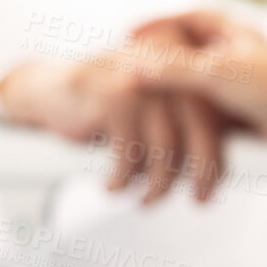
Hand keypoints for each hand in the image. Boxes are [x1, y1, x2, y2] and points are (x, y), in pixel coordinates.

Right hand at [0, 56, 227, 203]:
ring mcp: (140, 82)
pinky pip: (130, 155)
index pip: (214, 117)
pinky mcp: (114, 99)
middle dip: (200, 174)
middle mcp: (165, 67)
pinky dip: (122, 180)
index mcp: (180, 65)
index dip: (217, 158)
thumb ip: (183, 122)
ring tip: (146, 200)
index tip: (210, 189)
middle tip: (197, 201)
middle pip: (198, 132)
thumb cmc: (105, 105)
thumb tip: (214, 170)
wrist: (49, 90)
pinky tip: (111, 187)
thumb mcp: (151, 106)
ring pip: (165, 149)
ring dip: (157, 185)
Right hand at [128, 9, 266, 163]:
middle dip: (161, 54)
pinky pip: (206, 102)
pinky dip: (186, 107)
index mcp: (235, 28)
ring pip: (197, 77)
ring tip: (141, 92)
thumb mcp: (220, 75)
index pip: (188, 16)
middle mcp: (238, 48)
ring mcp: (240, 78)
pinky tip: (165, 118)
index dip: (156, 23)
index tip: (128, 33)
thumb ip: (177, 70)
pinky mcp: (243, 105)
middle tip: (129, 61)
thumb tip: (135, 67)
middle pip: (190, 45)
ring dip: (173, 84)